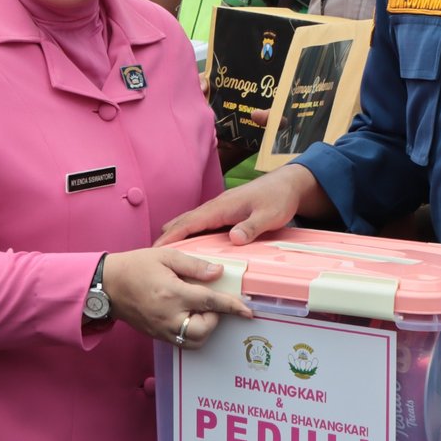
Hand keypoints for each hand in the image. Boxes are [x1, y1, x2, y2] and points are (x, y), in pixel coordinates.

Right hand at [102, 249, 253, 347]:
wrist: (107, 285)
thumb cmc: (135, 266)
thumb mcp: (166, 256)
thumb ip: (194, 265)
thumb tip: (218, 272)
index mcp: (172, 293)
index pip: (210, 303)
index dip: (232, 306)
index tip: (247, 310)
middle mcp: (168, 316)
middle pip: (204, 329)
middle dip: (215, 318)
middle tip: (211, 302)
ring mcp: (162, 329)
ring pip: (195, 341)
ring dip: (205, 328)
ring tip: (200, 310)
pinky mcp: (157, 335)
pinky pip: (182, 342)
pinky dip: (192, 333)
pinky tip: (189, 317)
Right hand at [156, 164, 322, 246]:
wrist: (289, 184)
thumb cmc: (279, 198)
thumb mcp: (269, 215)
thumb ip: (251, 227)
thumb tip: (233, 239)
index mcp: (221, 208)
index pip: (189, 222)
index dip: (171, 236)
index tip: (155, 249)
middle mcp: (216, 207)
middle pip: (184, 222)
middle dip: (167, 237)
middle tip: (151, 257)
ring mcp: (220, 210)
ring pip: (191, 223)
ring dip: (177, 236)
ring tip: (164, 255)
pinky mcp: (226, 213)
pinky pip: (202, 224)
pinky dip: (190, 234)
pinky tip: (189, 247)